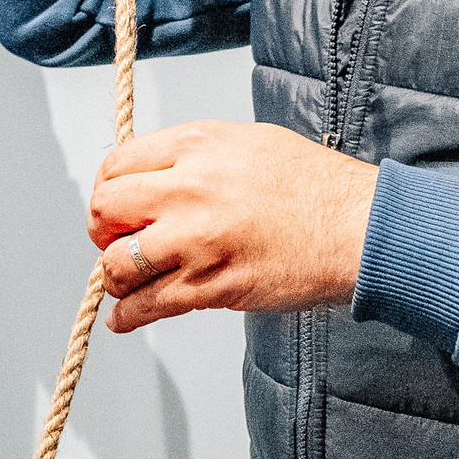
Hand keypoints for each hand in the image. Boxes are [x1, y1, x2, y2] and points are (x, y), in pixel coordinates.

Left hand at [86, 120, 378, 334]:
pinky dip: (128, 315)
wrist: (356, 227)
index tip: (113, 205)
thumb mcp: (247, 142)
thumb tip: (157, 176)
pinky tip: (126, 316)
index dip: (108, 188)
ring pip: (117, 263)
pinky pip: (148, 305)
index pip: (118, 163)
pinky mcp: (210, 286)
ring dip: (114, 276)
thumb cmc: (313, 184)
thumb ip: (195, 156)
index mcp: (197, 146)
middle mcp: (188, 188)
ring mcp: (196, 240)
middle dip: (102, 230)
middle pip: (105, 208)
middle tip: (114, 241)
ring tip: (126, 281)